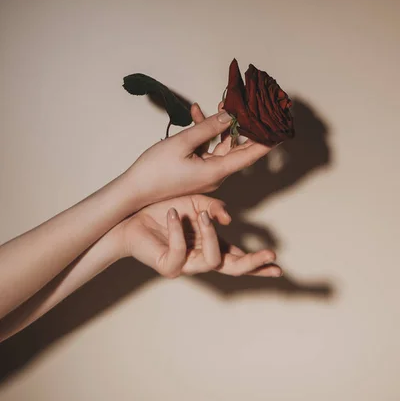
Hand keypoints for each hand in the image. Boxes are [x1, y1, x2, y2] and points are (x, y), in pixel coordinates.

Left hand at [115, 194, 281, 277]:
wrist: (130, 216)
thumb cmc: (163, 209)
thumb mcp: (194, 202)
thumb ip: (213, 208)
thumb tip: (226, 218)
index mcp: (209, 243)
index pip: (237, 256)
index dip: (256, 261)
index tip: (276, 263)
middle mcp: (200, 256)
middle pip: (232, 268)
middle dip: (252, 263)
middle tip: (269, 254)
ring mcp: (185, 264)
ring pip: (212, 260)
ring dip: (210, 235)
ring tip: (201, 214)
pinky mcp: (168, 266)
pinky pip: (179, 251)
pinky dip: (178, 230)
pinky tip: (173, 214)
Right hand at [124, 105, 271, 209]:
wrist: (134, 191)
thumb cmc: (155, 171)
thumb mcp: (182, 143)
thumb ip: (207, 128)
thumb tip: (230, 117)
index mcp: (217, 171)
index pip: (250, 154)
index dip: (267, 141)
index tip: (281, 129)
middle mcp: (215, 174)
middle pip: (237, 147)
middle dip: (243, 125)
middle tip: (250, 106)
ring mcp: (205, 173)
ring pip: (220, 145)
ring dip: (220, 125)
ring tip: (221, 103)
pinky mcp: (195, 170)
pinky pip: (206, 149)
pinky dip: (204, 133)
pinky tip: (197, 113)